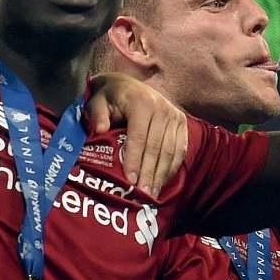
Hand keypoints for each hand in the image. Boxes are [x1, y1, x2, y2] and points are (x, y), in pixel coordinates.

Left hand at [86, 72, 189, 197]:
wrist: (129, 85)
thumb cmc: (110, 97)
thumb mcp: (97, 101)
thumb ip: (97, 114)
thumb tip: (100, 130)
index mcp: (141, 102)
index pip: (139, 137)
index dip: (135, 160)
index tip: (130, 180)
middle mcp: (162, 107)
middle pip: (157, 147)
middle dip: (149, 173)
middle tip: (143, 195)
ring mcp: (175, 115)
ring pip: (170, 151)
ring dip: (161, 174)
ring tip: (152, 194)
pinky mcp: (182, 123)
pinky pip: (180, 149)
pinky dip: (171, 168)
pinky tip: (162, 182)